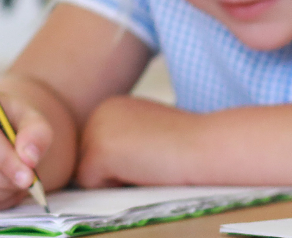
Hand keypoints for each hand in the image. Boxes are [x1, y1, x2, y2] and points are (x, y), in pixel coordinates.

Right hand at [0, 90, 53, 210]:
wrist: (1, 133)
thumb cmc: (13, 123)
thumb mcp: (30, 118)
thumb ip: (36, 132)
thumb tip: (29, 158)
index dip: (4, 158)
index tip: (28, 175)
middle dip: (5, 178)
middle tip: (29, 181)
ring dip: (1, 192)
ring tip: (19, 183)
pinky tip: (6, 191)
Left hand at [74, 96, 194, 186]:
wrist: (204, 145)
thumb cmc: (186, 142)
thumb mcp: (147, 130)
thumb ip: (125, 136)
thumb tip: (111, 157)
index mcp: (111, 106)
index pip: (98, 147)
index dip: (125, 159)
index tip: (152, 149)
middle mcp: (98, 112)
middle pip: (88, 159)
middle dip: (116, 168)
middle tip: (150, 157)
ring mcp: (95, 130)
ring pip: (88, 173)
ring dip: (116, 177)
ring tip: (146, 162)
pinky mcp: (98, 152)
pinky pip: (91, 185)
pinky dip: (116, 185)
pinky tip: (141, 169)